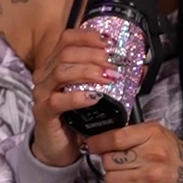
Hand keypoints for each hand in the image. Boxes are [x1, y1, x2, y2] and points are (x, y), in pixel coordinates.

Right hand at [31, 28, 114, 167]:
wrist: (58, 146)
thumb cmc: (75, 116)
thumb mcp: (93, 93)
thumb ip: (111, 78)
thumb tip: (140, 67)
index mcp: (55, 64)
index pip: (67, 38)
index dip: (89, 37)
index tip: (111, 43)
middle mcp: (45, 74)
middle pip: (66, 53)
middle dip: (94, 55)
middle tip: (115, 65)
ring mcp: (42, 93)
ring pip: (62, 72)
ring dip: (89, 72)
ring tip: (109, 78)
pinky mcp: (43, 112)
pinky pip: (58, 100)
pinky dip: (77, 97)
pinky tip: (94, 97)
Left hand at [87, 122, 182, 182]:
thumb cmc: (174, 156)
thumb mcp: (158, 135)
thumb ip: (132, 134)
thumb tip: (101, 139)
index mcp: (152, 135)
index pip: (115, 138)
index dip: (98, 142)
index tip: (92, 145)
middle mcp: (152, 156)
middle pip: (109, 160)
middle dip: (109, 163)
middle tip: (120, 164)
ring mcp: (150, 179)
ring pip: (110, 179)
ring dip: (114, 179)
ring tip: (126, 177)